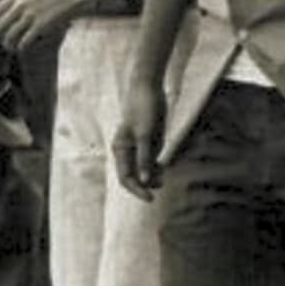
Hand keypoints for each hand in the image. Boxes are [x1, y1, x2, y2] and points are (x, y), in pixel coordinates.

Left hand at [0, 0, 99, 50]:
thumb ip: (19, 2)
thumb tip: (7, 19)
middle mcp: (20, 4)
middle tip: (1, 42)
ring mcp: (31, 14)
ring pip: (9, 36)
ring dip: (8, 45)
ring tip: (12, 48)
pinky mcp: (41, 24)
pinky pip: (24, 41)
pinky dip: (20, 47)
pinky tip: (22, 49)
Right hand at [113, 78, 166, 200]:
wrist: (148, 87)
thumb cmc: (144, 108)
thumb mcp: (146, 134)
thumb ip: (145, 157)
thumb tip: (145, 181)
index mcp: (120, 149)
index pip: (126, 177)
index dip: (137, 189)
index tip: (150, 198)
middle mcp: (126, 150)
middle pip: (132, 176)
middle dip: (144, 185)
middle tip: (158, 192)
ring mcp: (138, 146)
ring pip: (142, 169)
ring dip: (151, 177)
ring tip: (163, 182)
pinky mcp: (148, 141)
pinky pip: (150, 160)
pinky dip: (156, 167)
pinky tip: (164, 171)